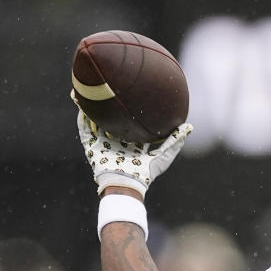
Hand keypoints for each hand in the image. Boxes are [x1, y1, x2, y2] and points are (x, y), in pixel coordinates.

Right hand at [74, 93, 192, 196]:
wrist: (126, 184)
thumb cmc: (146, 173)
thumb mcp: (164, 155)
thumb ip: (175, 141)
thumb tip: (190, 127)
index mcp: (131, 141)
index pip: (130, 121)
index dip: (130, 108)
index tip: (131, 92)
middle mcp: (116, 140)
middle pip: (111, 118)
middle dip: (109, 103)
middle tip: (110, 86)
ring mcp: (103, 143)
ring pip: (95, 120)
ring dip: (92, 106)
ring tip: (89, 89)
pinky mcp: (91, 147)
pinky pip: (84, 129)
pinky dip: (82, 117)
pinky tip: (80, 102)